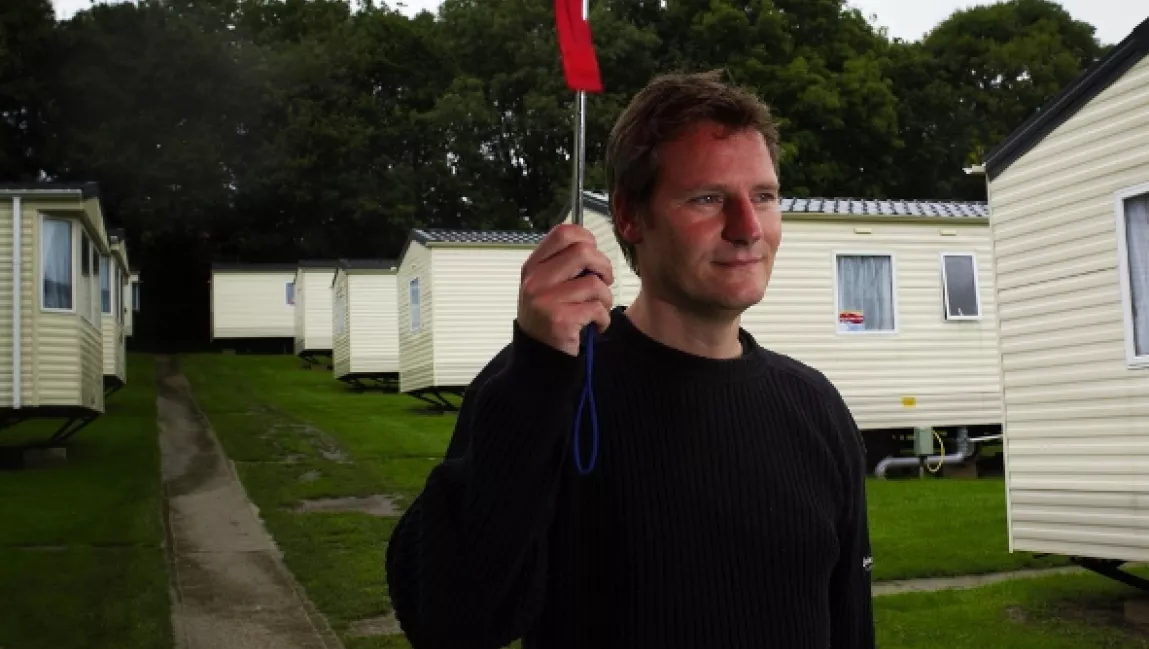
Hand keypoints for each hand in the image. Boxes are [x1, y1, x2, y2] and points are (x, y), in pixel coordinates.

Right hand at [518, 223, 614, 355]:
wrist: (538, 358)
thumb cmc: (549, 317)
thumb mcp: (545, 286)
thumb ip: (563, 264)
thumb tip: (592, 247)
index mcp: (533, 266)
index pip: (562, 233)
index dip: (586, 238)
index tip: (593, 256)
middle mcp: (535, 281)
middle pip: (583, 252)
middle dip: (603, 266)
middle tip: (604, 282)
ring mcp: (546, 300)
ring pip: (594, 283)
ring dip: (605, 298)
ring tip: (597, 310)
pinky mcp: (560, 321)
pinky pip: (597, 309)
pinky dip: (603, 319)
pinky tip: (595, 326)